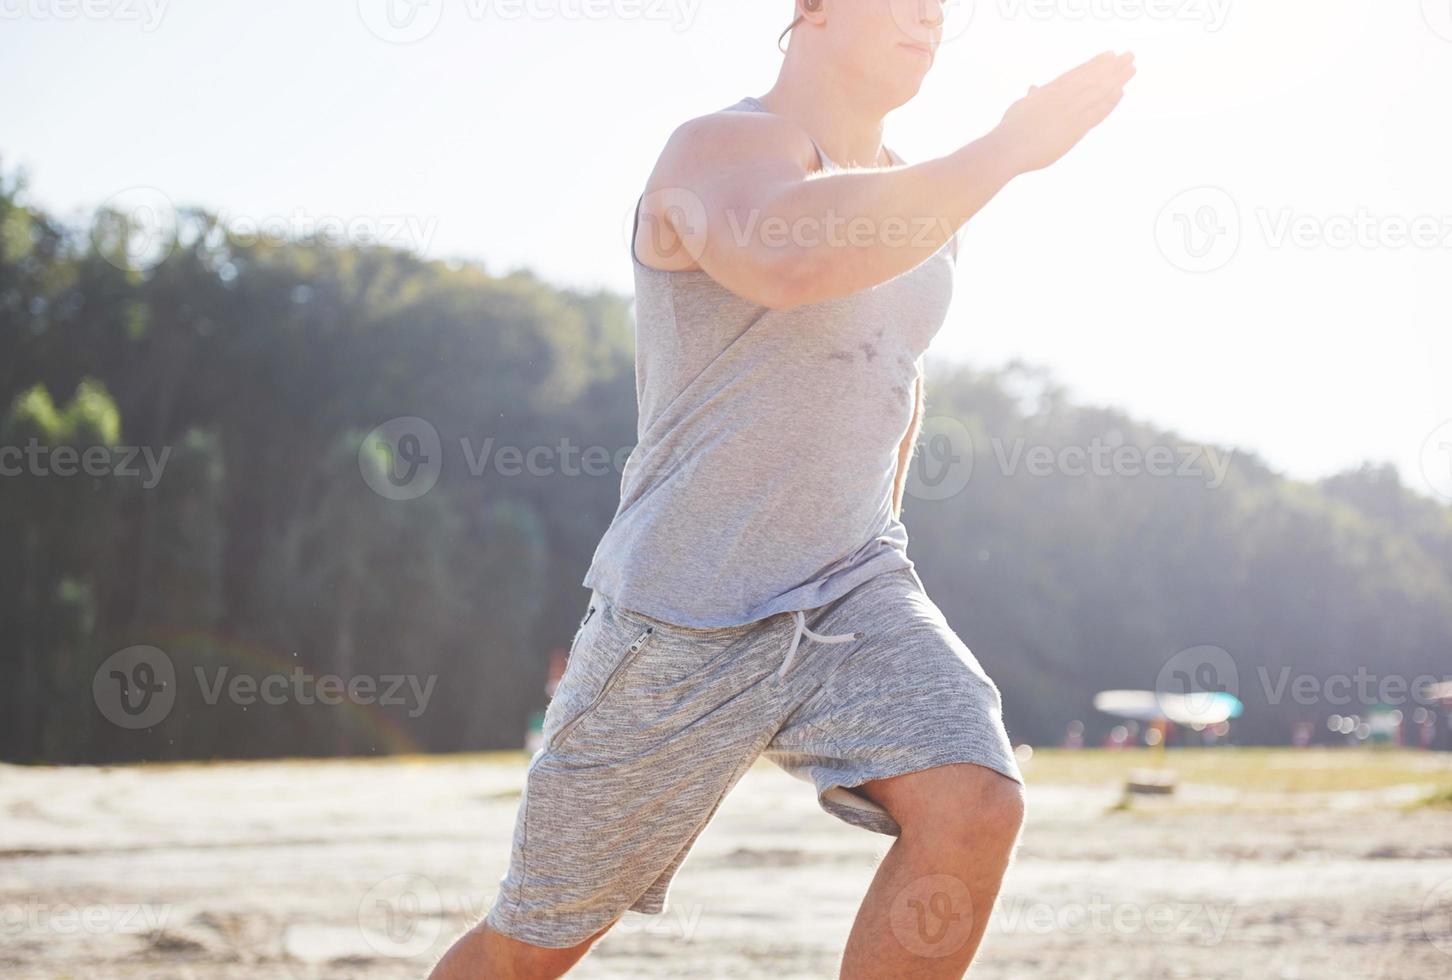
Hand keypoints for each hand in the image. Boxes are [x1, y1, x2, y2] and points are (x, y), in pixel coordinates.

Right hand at [988, 50, 1136, 176]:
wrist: (1009, 147)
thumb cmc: (1010, 130)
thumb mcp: (1019, 107)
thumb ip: (1031, 97)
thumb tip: (1033, 88)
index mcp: (1050, 91)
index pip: (1077, 73)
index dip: (1094, 63)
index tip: (1109, 55)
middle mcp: (1062, 97)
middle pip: (1093, 77)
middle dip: (1112, 66)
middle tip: (1129, 56)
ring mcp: (1070, 111)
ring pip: (1098, 90)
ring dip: (1117, 78)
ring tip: (1131, 68)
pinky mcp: (1075, 128)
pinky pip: (1097, 112)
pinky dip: (1110, 101)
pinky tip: (1121, 92)